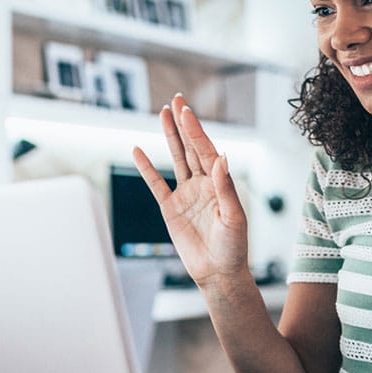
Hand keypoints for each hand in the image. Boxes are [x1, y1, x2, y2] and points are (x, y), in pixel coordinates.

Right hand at [132, 94, 248, 286]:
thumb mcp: (234, 217)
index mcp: (219, 183)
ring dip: (169, 137)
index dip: (196, 131)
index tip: (186, 112)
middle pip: (192, 147)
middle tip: (177, 99)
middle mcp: (203, 184)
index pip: (206, 151)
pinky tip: (137, 151)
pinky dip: (146, 168)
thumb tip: (221, 157)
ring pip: (176, 158)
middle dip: (184, 124)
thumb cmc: (233, 247)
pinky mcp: (170, 208)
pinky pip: (156, 184)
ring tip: (163, 113)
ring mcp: (186, 194)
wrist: (218, 273)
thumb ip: (225, 188)